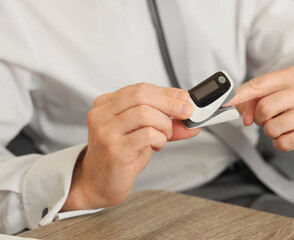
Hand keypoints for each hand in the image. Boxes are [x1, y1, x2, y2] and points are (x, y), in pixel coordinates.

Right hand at [62, 83, 199, 210]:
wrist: (100, 183)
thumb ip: (164, 123)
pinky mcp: (114, 149)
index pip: (140, 89)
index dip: (166, 92)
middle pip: (141, 95)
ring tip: (164, 135)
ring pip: (144, 113)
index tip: (184, 98)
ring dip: (164, 124)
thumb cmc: (121, 156)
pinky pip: (147, 135)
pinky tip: (156, 145)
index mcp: (106, 104)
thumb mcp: (143, 133)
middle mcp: (101, 114)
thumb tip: (190, 119)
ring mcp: (106, 131)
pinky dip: (160, 139)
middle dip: (169, 102)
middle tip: (186, 112)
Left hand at [224, 66, 293, 155]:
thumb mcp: (269, 96)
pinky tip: (289, 134)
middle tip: (265, 118)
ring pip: (271, 127)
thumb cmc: (289, 105)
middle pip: (264, 107)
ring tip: (281, 124)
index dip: (240, 95)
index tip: (225, 102)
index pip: (260, 84)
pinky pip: (282, 142)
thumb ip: (249, 101)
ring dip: (269, 130)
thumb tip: (242, 114)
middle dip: (258, 117)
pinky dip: (279, 142)